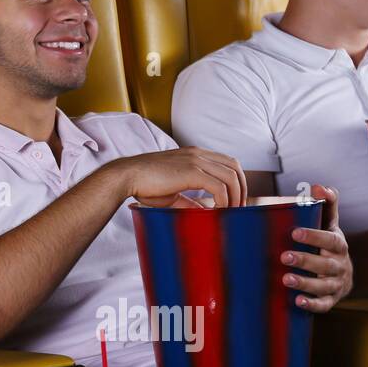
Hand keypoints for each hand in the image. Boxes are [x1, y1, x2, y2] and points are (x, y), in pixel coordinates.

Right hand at [109, 146, 246, 207]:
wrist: (126, 176)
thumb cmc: (144, 184)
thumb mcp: (172, 192)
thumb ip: (189, 200)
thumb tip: (202, 212)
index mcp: (194, 154)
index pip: (227, 163)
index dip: (237, 182)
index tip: (234, 201)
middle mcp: (198, 154)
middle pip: (235, 168)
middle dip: (241, 189)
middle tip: (238, 208)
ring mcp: (195, 161)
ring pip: (231, 177)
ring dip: (235, 197)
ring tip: (229, 212)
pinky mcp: (191, 172)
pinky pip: (219, 187)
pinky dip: (224, 201)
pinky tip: (217, 211)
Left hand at [282, 184, 351, 312]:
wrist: (342, 273)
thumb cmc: (328, 244)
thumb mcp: (329, 224)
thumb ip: (326, 205)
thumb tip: (319, 186)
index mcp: (338, 244)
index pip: (330, 239)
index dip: (314, 236)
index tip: (295, 232)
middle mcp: (340, 264)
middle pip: (326, 264)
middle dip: (306, 260)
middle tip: (285, 256)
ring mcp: (337, 283)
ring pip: (324, 286)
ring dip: (306, 283)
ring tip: (285, 279)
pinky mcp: (331, 299)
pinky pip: (324, 305)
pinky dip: (312, 304)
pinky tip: (297, 301)